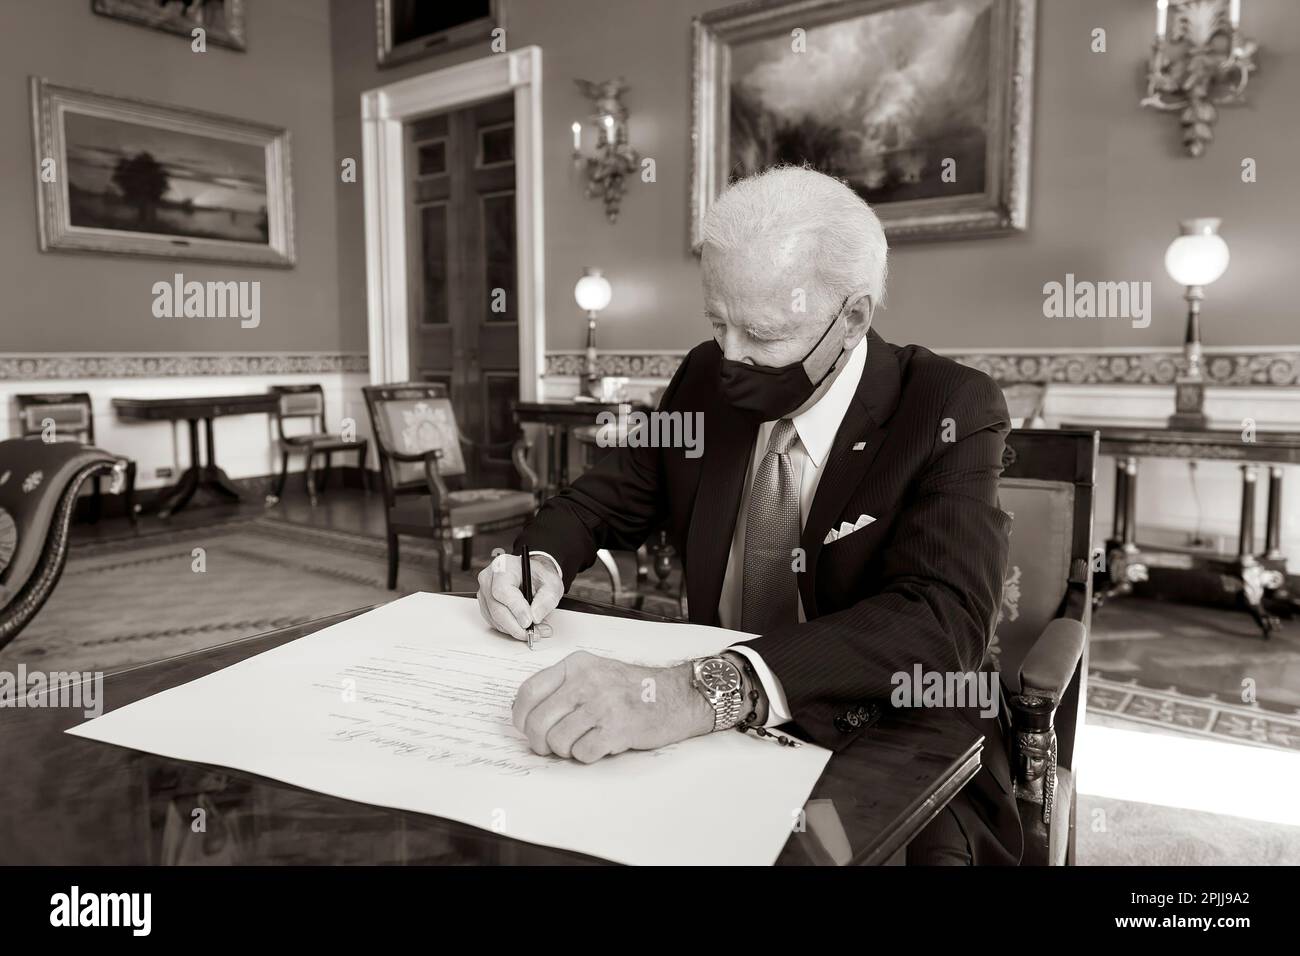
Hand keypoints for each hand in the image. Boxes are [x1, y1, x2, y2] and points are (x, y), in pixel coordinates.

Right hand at [476, 553, 563, 640]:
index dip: (516, 608)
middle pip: (497, 608)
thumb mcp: (552, 583)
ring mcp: (484, 592)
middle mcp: (489, 578)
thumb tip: (535, 616)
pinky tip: (525, 626)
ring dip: (516, 629)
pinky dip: (511, 629)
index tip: (529, 622)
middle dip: (517, 625)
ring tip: (537, 629)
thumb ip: (547, 599)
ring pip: (496, 619)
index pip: (503, 590)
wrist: (533, 575)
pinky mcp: (485, 605)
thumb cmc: (539, 576)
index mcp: (504, 566)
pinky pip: (495, 622)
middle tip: (536, 632)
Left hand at [512, 652, 714, 762]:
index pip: (529, 691)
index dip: (520, 716)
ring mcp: (601, 705)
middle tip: (550, 746)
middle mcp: (586, 681)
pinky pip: (582, 753)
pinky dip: (586, 755)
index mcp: (576, 665)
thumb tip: (528, 715)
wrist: (675, 696)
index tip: (524, 727)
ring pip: (557, 741)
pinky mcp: (616, 729)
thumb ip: (563, 686)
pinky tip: (599, 745)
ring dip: (565, 750)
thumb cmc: (632, 688)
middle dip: (539, 741)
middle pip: (537, 721)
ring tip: (581, 742)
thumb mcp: (594, 671)